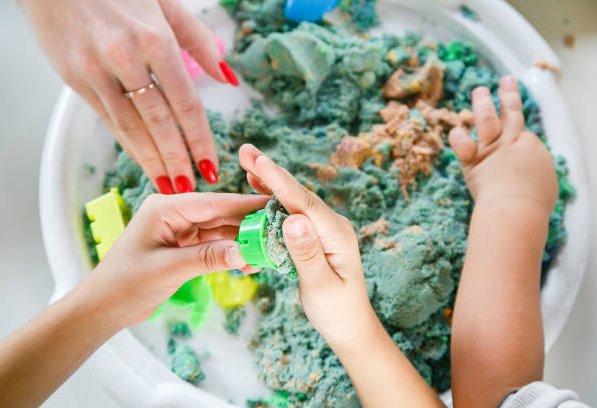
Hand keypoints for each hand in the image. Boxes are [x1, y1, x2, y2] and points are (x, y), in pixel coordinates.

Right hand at [19, 0, 238, 192]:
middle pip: (158, 122)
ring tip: (168, 185)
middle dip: (176, 159)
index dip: (200, 140)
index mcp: (155, 39)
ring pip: (130, 127)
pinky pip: (108, 119)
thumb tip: (228, 77)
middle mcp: (125, 58)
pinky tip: (143, 160)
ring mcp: (96, 70)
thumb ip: (199, 40)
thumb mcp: (166, 3)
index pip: (186, 103)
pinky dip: (128, 143)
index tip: (211, 166)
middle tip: (190, 188)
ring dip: (151, 161)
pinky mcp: (74, 78)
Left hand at [81, 192, 268, 326]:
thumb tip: (244, 251)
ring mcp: (179, 230)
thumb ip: (207, 258)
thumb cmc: (125, 283)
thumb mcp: (169, 269)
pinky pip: (212, 245)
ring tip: (267, 251)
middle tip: (277, 232)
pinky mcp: (182, 246)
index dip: (245, 204)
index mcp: (165, 208)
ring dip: (240, 241)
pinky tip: (248, 262)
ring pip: (219, 230)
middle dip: (247, 224)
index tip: (272, 205)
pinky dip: (229, 253)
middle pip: (219, 214)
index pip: (213, 203)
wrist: (103, 307)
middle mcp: (174, 213)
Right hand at [238, 144, 381, 350]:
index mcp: (336, 234)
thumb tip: (293, 220)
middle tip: (245, 150)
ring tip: (247, 160)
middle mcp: (332, 225)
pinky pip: (291, 211)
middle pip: (297, 194)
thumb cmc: (336, 311)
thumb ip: (306, 253)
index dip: (279, 181)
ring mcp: (324, 228)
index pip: (303, 203)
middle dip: (270, 171)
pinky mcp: (315, 234)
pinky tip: (259, 186)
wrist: (350, 325)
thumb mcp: (320, 286)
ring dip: (270, 180)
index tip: (259, 161)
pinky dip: (273, 197)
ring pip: (293, 199)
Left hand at [449, 76, 557, 215]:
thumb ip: (534, 172)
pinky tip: (455, 130)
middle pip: (511, 112)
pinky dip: (458, 137)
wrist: (515, 208)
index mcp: (530, 146)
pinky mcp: (472, 160)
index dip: (517, 136)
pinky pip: (462, 144)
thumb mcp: (543, 183)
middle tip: (505, 80)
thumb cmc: (533, 203)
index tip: (515, 142)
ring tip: (480, 90)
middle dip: (508, 94)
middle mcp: (511, 141)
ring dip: (483, 102)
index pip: (521, 133)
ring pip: (487, 118)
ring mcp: (491, 148)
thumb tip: (529, 175)